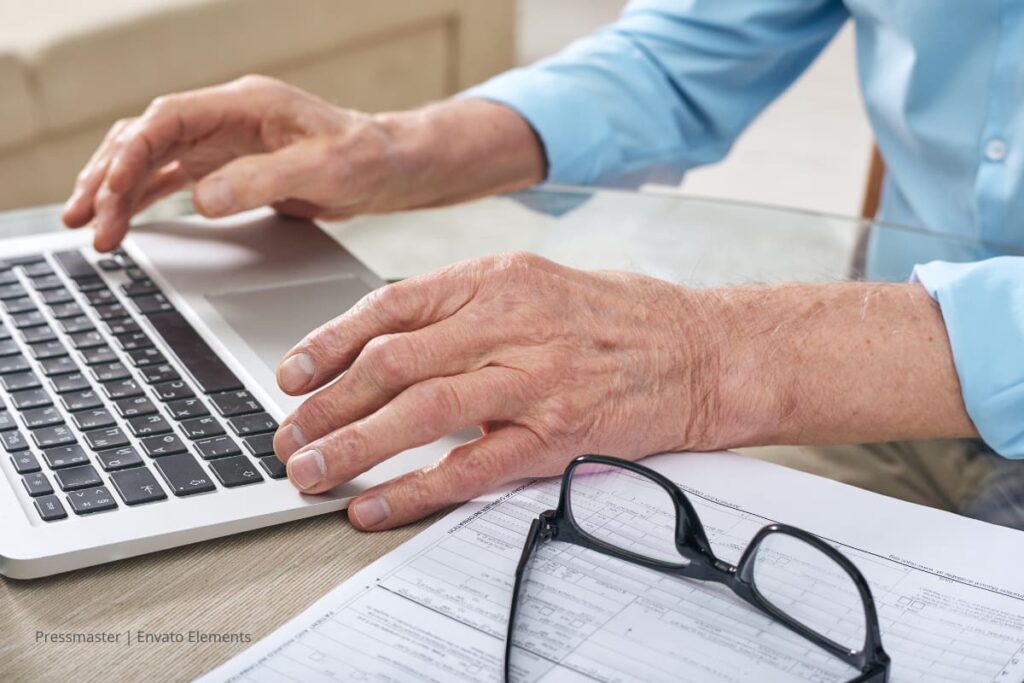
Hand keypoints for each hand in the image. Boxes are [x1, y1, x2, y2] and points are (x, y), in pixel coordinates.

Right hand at [62, 75, 396, 250]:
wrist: (387, 168)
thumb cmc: (364, 159)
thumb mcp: (321, 171)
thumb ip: (262, 182)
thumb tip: (202, 199)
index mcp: (244, 105)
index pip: (167, 119)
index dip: (131, 153)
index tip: (107, 191)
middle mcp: (226, 119)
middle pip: (148, 138)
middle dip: (110, 176)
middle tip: (86, 221)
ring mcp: (225, 142)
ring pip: (154, 158)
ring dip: (119, 190)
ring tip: (90, 228)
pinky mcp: (230, 168)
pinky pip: (174, 178)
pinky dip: (146, 198)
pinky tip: (125, 221)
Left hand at [272, 253, 717, 529]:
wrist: (709, 350)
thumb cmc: (627, 317)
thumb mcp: (542, 283)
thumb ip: (472, 308)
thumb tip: (399, 342)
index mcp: (499, 277)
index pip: (391, 306)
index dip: (329, 342)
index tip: (292, 373)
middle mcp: (509, 322)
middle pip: (391, 363)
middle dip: (325, 404)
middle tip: (288, 435)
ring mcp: (533, 378)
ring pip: (418, 413)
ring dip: (353, 446)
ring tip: (311, 472)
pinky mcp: (556, 433)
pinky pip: (469, 467)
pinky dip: (413, 489)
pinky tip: (375, 505)